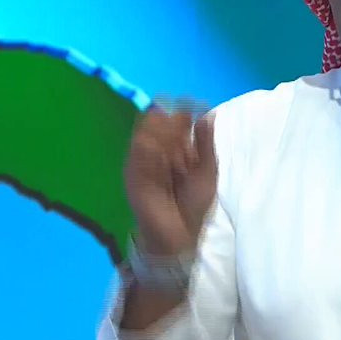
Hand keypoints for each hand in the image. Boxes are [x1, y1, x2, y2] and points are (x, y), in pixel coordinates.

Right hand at [124, 101, 216, 257]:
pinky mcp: (132, 173)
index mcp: (179, 147)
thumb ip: (205, 143)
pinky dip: (149, 152)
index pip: (178, 121)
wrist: (178, 233)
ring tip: (174, 157)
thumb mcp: (207, 171)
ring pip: (149, 135)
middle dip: (174, 128)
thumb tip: (207, 113)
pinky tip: (159, 156)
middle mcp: (160, 149)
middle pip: (162, 124)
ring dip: (162, 139)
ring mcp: (144, 160)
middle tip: (184, 144)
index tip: (194, 106)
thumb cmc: (194, 203)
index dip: (184, 113)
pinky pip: (138, 154)